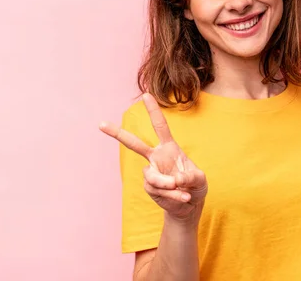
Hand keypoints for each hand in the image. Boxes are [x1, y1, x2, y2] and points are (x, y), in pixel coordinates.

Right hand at [100, 93, 207, 221]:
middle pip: (134, 144)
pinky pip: (157, 190)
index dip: (153, 111)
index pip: (160, 126)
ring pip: (152, 176)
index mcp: (169, 148)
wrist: (190, 205)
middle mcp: (157, 157)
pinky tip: (182, 198)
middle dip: (117, 134)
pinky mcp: (150, 188)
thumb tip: (175, 180)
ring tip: (183, 191)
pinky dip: (172, 196)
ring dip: (169, 185)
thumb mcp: (200, 179)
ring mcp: (151, 173)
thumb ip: (191, 177)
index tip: (146, 95)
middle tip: (100, 124)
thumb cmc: (196, 186)